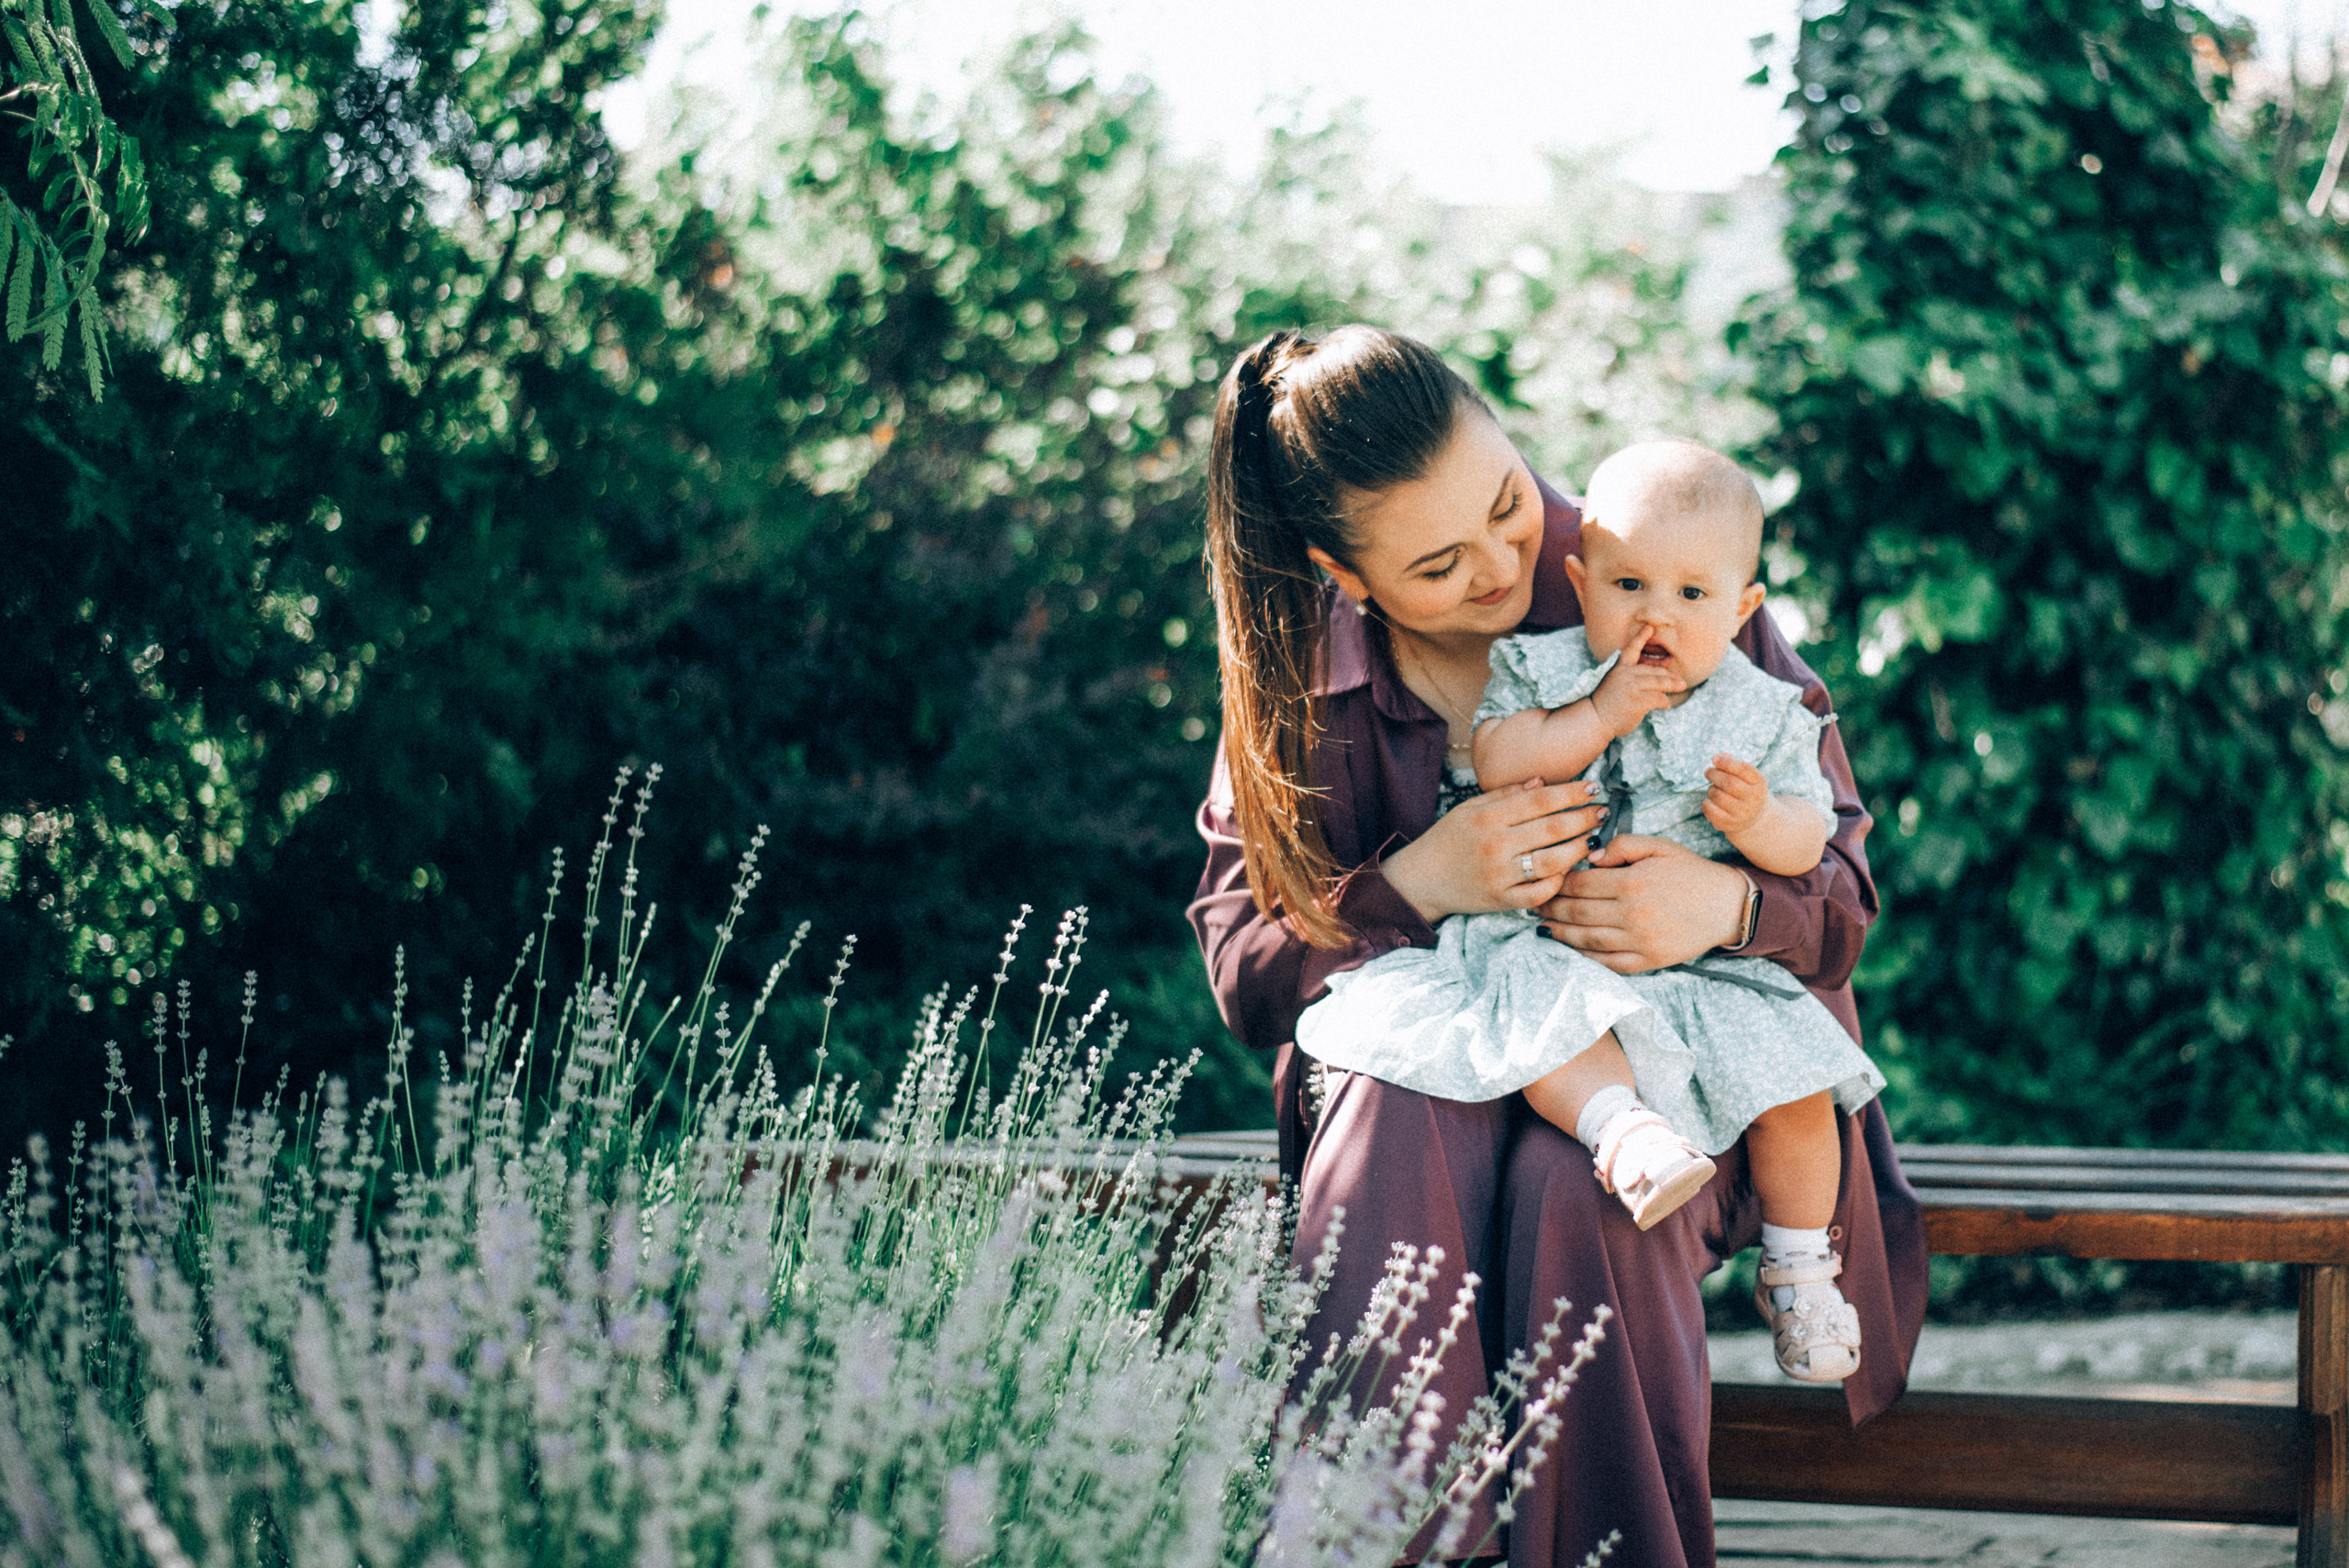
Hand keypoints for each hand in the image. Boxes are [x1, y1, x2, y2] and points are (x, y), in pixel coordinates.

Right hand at [1382, 778, 1609, 922]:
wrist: (1421, 879)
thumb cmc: (1448, 839)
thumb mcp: (1469, 808)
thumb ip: (1505, 794)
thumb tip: (1542, 781)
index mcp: (1488, 817)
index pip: (1540, 800)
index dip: (1571, 793)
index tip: (1593, 788)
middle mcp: (1496, 845)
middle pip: (1552, 829)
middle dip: (1584, 818)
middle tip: (1601, 812)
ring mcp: (1499, 875)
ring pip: (1552, 862)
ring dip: (1578, 849)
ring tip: (1592, 840)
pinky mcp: (1501, 900)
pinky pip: (1539, 894)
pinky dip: (1558, 883)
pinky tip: (1569, 871)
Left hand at [1537, 833, 1748, 973]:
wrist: (1726, 906)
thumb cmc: (1690, 872)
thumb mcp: (1659, 846)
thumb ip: (1623, 845)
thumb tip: (1591, 856)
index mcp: (1632, 882)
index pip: (1581, 883)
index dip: (1557, 882)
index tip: (1544, 880)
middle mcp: (1632, 913)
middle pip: (1578, 912)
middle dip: (1551, 908)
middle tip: (1533, 904)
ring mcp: (1639, 940)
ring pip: (1587, 939)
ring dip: (1560, 934)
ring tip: (1543, 927)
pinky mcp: (1648, 960)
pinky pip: (1608, 962)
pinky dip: (1585, 957)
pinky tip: (1570, 949)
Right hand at [1588, 627, 1685, 736]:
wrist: (1595, 719)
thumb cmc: (1607, 704)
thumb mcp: (1615, 684)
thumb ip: (1631, 678)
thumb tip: (1656, 678)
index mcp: (1619, 669)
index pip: (1631, 650)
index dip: (1641, 637)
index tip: (1650, 627)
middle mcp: (1625, 675)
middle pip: (1654, 671)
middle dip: (1670, 676)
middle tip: (1681, 681)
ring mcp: (1631, 687)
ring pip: (1660, 682)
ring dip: (1672, 685)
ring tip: (1681, 686)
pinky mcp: (1637, 701)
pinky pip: (1659, 698)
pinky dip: (1664, 702)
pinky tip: (1665, 706)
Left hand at [1702, 754, 1768, 835]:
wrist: (1752, 818)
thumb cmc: (1744, 790)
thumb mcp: (1744, 776)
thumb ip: (1732, 764)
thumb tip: (1718, 756)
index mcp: (1760, 783)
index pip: (1744, 769)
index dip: (1727, 762)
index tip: (1714, 758)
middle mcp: (1754, 798)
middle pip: (1729, 782)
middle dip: (1714, 774)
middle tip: (1708, 772)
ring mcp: (1743, 813)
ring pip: (1718, 796)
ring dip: (1711, 789)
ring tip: (1713, 789)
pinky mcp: (1731, 824)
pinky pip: (1711, 810)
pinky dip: (1706, 803)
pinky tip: (1710, 801)